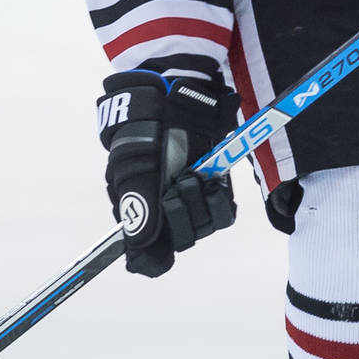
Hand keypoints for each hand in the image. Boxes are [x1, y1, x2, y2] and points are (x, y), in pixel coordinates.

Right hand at [96, 72, 237, 277]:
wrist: (171, 101)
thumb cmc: (144, 134)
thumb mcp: (134, 170)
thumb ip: (138, 211)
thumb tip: (138, 252)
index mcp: (137, 211)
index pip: (147, 256)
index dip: (155, 256)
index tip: (162, 253)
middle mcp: (164, 211)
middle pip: (181, 241)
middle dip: (182, 216)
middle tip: (176, 188)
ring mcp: (190, 200)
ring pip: (204, 227)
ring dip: (200, 203)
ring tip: (192, 176)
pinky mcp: (213, 188)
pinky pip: (224, 213)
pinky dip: (219, 200)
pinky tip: (211, 181)